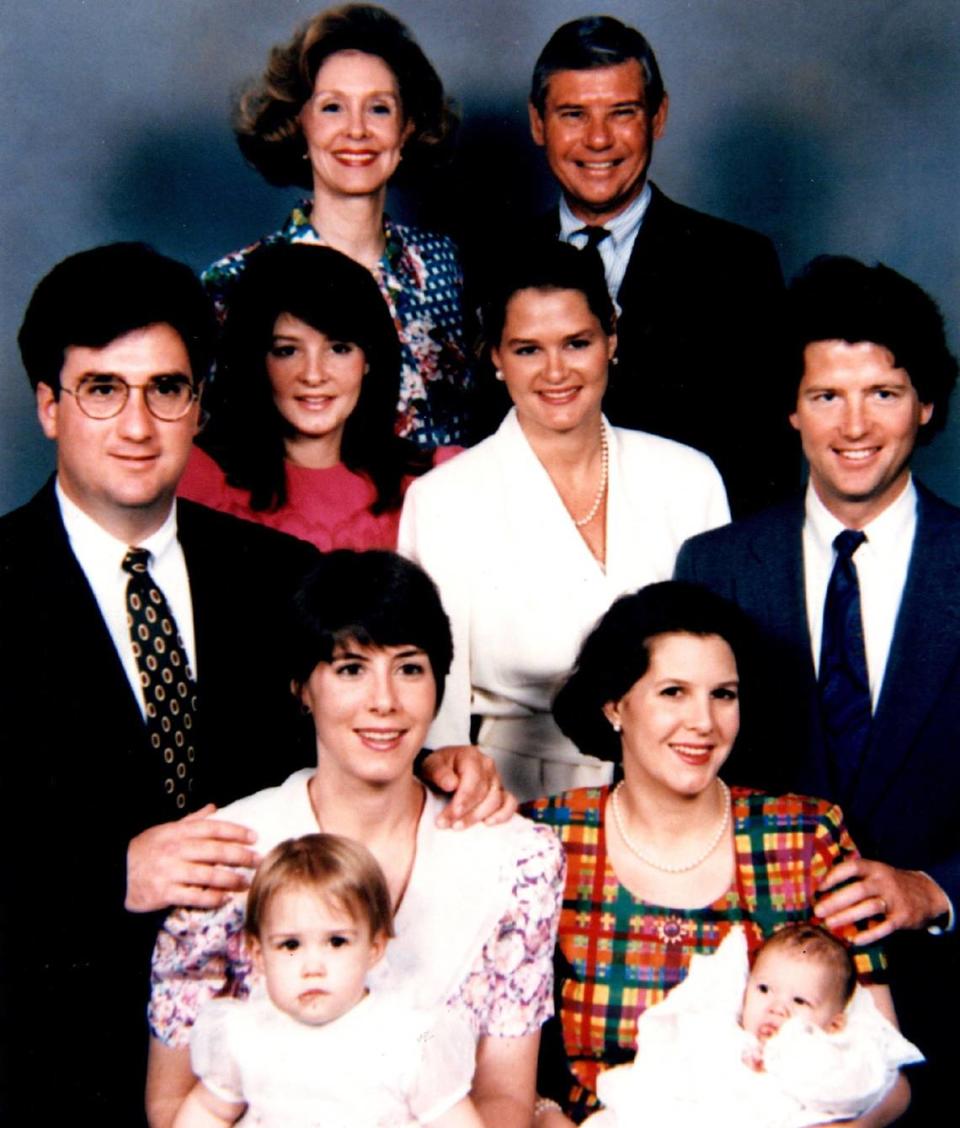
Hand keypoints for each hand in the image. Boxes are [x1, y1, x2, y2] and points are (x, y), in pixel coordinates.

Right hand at [126, 804, 258, 911]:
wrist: (115, 874)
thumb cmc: (145, 850)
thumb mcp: (165, 830)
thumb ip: (191, 820)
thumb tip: (213, 807)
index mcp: (177, 832)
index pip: (212, 828)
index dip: (235, 831)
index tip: (253, 837)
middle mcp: (176, 850)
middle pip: (215, 851)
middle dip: (240, 855)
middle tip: (258, 860)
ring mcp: (170, 872)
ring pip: (208, 874)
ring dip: (230, 879)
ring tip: (246, 882)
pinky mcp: (164, 893)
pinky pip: (193, 896)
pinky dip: (211, 898)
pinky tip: (223, 898)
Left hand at [420, 745, 517, 828]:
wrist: (444, 770)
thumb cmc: (440, 767)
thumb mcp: (432, 765)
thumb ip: (439, 773)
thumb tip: (451, 784)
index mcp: (471, 756)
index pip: (472, 780)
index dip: (462, 800)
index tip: (449, 814)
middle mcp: (487, 766)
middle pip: (483, 793)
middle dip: (465, 812)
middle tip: (447, 824)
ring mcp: (496, 779)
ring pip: (495, 800)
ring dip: (478, 816)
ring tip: (459, 826)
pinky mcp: (501, 792)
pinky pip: (510, 803)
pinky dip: (502, 815)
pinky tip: (488, 823)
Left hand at [815, 856, 949, 944]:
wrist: (928, 894)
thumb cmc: (890, 884)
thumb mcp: (876, 873)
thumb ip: (855, 878)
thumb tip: (822, 888)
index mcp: (874, 869)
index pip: (852, 867)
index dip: (834, 876)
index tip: (819, 888)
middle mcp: (884, 882)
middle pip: (857, 890)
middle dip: (835, 901)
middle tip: (817, 911)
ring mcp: (894, 900)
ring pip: (869, 907)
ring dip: (847, 916)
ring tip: (829, 924)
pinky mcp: (902, 917)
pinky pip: (884, 927)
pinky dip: (869, 934)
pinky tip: (855, 940)